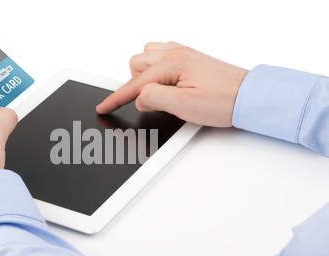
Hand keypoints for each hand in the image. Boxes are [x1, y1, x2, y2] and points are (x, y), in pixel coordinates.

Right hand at [96, 41, 248, 126]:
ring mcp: (183, 53)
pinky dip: (156, 66)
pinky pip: (161, 53)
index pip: (134, 84)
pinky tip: (165, 80)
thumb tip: (140, 96)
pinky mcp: (190, 57)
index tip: (103, 106)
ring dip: (144, 74)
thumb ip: (154, 98)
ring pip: (146, 56)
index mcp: (172, 65)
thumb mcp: (184, 107)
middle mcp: (176, 54)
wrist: (249, 96)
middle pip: (136, 65)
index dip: (116, 98)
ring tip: (157, 92)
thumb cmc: (223, 101)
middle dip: (134, 85)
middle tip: (147, 103)